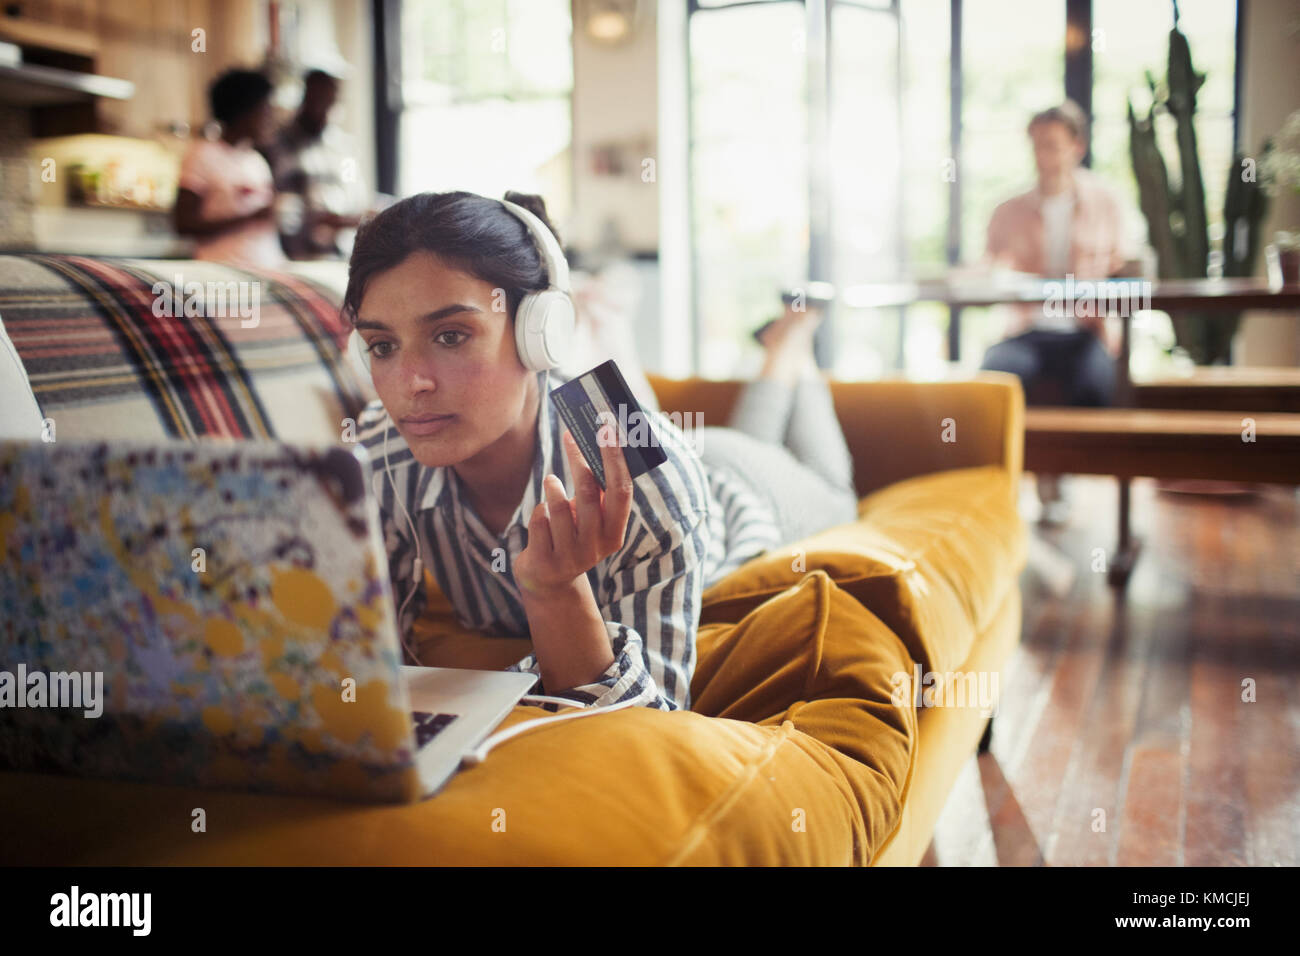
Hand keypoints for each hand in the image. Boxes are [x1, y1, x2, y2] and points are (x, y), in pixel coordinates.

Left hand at [512, 424, 633, 597]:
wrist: (548, 581)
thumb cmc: (571, 536)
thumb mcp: (590, 520)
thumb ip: (596, 494)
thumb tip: (596, 445)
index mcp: (615, 533)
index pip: (621, 491)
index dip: (615, 459)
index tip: (607, 430)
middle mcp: (596, 547)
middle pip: (589, 493)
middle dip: (578, 460)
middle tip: (569, 437)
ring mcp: (571, 557)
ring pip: (558, 508)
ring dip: (552, 488)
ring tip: (551, 481)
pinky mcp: (546, 562)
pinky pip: (539, 521)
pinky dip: (538, 511)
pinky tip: (541, 515)